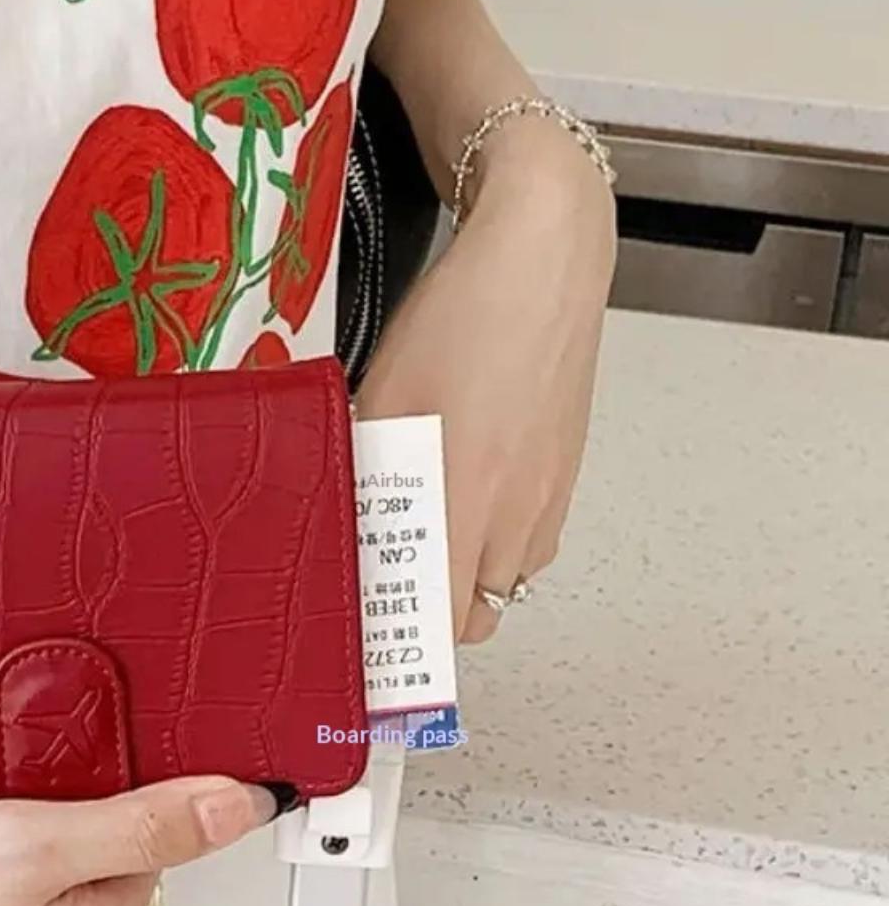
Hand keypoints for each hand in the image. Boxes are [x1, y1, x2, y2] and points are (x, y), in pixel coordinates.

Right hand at [0, 776, 276, 905]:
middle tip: (6, 778)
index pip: (156, 836)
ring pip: (45, 860)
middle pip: (102, 847)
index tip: (79, 752)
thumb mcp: (35, 842)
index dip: (120, 779)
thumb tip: (240, 809)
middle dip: (66, 798)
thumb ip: (145, 824)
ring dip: (18, 817)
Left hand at [357, 121, 616, 642]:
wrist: (543, 261)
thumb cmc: (460, 319)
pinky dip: (496, 543)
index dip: (403, 644)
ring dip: (464, 582)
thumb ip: (362, 467)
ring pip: (507, 581)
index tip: (367, 642)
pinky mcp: (565, 473)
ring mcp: (550, 497)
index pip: (442, 621)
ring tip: (420, 545)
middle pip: (477, 618)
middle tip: (383, 594)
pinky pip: (530, 540)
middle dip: (429, 622)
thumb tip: (338, 517)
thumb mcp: (381, 396)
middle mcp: (518, 514)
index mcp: (465, 499)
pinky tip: (465, 498)